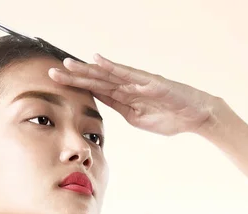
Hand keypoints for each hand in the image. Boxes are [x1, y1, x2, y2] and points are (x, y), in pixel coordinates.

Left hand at [48, 54, 223, 135]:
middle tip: (51, 72)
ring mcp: (138, 82)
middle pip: (96, 80)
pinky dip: (112, 67)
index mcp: (124, 98)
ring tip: (67, 64)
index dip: (76, 86)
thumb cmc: (170, 118)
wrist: (196, 116)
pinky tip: (97, 61)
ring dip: (87, 70)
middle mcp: (128, 87)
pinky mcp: (150, 82)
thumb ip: (121, 111)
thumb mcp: (138, 119)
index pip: (95, 90)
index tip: (55, 83)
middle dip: (74, 77)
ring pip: (107, 75)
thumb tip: (102, 108)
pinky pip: (128, 74)